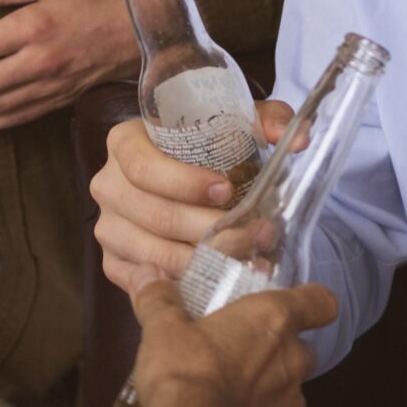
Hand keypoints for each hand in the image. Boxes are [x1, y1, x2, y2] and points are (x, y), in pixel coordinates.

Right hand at [92, 99, 295, 291]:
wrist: (189, 174)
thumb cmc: (211, 148)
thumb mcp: (238, 125)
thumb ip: (269, 122)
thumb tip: (299, 138)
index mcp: (124, 143)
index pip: (143, 167)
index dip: (184, 182)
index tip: (226, 191)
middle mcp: (108, 185)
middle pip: (154, 215)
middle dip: (209, 229)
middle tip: (255, 232)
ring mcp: (108, 228)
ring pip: (153, 254)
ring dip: (204, 261)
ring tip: (248, 257)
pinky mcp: (115, 263)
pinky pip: (146, 282)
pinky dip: (184, 285)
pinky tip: (220, 280)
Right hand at [128, 277, 335, 406]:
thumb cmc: (186, 371)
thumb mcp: (162, 329)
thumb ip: (159, 300)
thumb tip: (147, 274)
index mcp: (273, 319)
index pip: (321, 302)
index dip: (312, 302)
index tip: (290, 308)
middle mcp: (293, 357)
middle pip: (302, 347)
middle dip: (277, 350)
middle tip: (240, 353)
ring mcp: (293, 401)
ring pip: (290, 386)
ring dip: (267, 387)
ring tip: (230, 394)